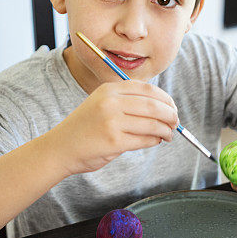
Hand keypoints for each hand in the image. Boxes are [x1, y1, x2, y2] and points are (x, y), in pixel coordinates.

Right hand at [45, 81, 178, 174]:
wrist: (61, 148)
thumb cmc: (85, 128)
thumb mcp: (102, 104)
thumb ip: (128, 102)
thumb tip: (163, 107)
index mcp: (109, 89)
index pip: (147, 89)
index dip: (165, 98)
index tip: (172, 107)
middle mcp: (111, 102)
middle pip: (153, 105)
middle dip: (170, 114)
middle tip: (176, 122)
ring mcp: (112, 121)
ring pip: (152, 123)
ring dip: (166, 130)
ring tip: (168, 135)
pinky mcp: (114, 141)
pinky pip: (145, 139)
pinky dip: (155, 140)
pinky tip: (156, 141)